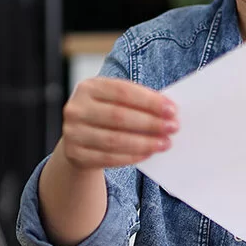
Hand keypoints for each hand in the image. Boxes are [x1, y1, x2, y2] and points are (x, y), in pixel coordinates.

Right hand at [57, 77, 177, 170]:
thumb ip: (136, 102)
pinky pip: (108, 158)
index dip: (149, 101)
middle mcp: (76, 108)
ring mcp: (72, 133)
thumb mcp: (115, 101)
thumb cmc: (106, 115)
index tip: (172, 110)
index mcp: (89, 87)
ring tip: (164, 143)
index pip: (122, 91)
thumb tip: (167, 112)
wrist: (79, 138)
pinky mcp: (75, 154)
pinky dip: (131, 156)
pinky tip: (148, 154)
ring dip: (144, 142)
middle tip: (172, 128)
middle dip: (150, 123)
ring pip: (114, 140)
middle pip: (118, 116)